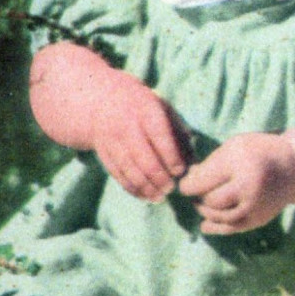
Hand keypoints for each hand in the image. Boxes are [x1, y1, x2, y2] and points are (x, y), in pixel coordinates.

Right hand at [91, 69, 189, 201]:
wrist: (101, 98)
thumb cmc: (142, 105)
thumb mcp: (162, 108)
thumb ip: (179, 132)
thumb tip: (193, 161)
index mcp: (146, 110)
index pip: (160, 137)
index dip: (171, 158)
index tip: (180, 171)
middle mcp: (126, 125)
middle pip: (144, 159)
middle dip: (160, 178)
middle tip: (171, 188)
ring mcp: (111, 140)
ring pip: (130, 170)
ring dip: (146, 188)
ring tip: (160, 197)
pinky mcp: (103, 152)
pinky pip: (117, 174)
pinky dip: (132, 188)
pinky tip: (145, 196)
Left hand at [178, 132, 294, 233]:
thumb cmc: (259, 152)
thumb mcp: (235, 146)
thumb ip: (211, 163)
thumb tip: (189, 180)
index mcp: (240, 163)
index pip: (203, 181)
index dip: (188, 185)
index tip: (186, 183)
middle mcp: (249, 187)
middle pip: (210, 200)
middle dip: (198, 197)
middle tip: (197, 191)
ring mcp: (255, 206)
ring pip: (219, 217)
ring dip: (205, 211)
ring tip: (203, 202)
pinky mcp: (258, 219)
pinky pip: (231, 228)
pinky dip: (215, 227)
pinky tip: (205, 224)